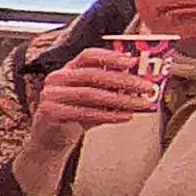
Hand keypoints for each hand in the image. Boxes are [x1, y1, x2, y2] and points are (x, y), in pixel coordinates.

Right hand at [14, 51, 159, 193]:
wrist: (50, 139)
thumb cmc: (74, 115)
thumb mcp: (93, 99)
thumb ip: (110, 89)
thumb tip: (140, 83)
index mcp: (68, 69)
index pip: (88, 56)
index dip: (111, 57)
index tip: (133, 62)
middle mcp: (57, 79)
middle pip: (93, 75)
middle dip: (124, 81)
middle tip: (146, 87)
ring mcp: (52, 95)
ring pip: (90, 94)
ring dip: (120, 99)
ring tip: (140, 104)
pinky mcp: (51, 112)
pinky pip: (84, 113)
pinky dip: (108, 115)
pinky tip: (125, 116)